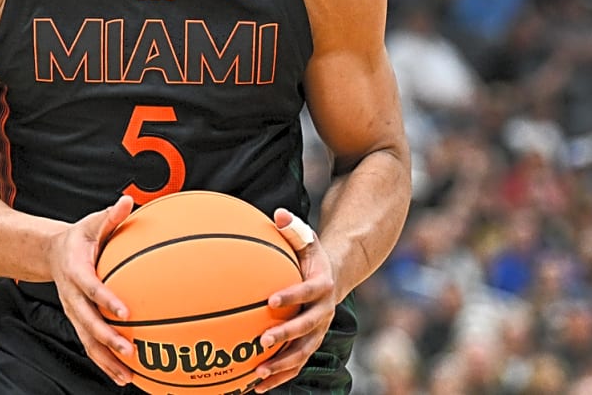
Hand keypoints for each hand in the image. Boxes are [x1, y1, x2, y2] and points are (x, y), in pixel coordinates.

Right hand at [47, 195, 134, 386]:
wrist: (53, 254)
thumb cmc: (80, 236)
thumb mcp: (92, 223)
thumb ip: (110, 216)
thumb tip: (128, 201)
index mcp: (76, 271)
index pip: (91, 288)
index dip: (107, 300)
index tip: (125, 312)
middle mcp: (72, 296)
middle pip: (88, 322)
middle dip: (107, 338)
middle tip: (129, 349)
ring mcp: (74, 312)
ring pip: (88, 341)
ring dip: (106, 360)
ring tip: (127, 376)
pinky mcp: (79, 322)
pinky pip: (91, 346)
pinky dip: (105, 363)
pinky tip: (124, 378)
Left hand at [248, 209, 335, 392]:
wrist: (334, 278)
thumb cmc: (311, 257)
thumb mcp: (306, 239)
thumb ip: (292, 228)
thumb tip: (277, 214)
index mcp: (323, 285)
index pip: (308, 291)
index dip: (292, 295)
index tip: (270, 300)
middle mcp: (324, 312)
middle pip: (307, 328)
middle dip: (286, 336)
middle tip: (263, 340)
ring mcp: (318, 331)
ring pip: (302, 353)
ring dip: (281, 365)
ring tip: (258, 373)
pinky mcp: (311, 344)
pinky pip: (295, 364)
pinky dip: (279, 376)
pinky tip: (256, 387)